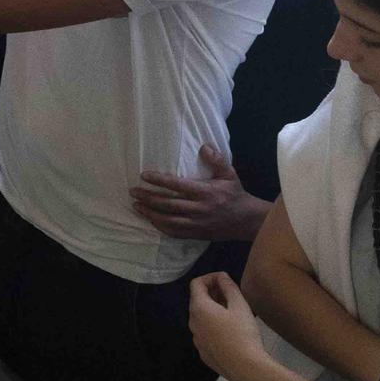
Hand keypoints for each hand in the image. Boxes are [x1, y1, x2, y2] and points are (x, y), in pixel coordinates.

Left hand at [133, 146, 269, 241]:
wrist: (246, 221)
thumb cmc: (235, 194)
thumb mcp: (229, 174)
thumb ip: (217, 160)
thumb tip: (204, 146)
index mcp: (205, 192)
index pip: (177, 185)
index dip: (159, 180)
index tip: (144, 175)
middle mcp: (199, 209)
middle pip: (168, 204)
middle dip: (148, 197)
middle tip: (133, 191)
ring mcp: (196, 224)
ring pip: (168, 220)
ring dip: (150, 213)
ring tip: (136, 205)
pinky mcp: (196, 234)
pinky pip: (174, 232)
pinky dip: (160, 226)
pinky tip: (150, 219)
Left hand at [188, 272, 267, 377]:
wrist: (245, 368)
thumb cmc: (243, 333)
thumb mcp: (240, 306)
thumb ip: (229, 287)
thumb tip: (222, 276)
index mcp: (199, 308)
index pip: (196, 284)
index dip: (210, 278)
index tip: (225, 280)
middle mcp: (192, 323)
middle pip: (197, 301)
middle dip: (212, 293)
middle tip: (231, 294)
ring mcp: (196, 340)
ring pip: (201, 318)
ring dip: (213, 310)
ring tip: (232, 311)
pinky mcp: (204, 353)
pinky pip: (205, 333)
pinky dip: (213, 326)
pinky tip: (230, 331)